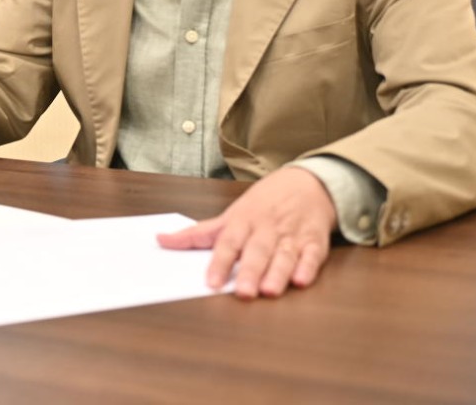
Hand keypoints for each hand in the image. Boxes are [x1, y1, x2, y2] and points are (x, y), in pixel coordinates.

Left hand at [157, 166, 336, 299]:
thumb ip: (198, 233)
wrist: (305, 183)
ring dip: (277, 273)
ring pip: (284, 255)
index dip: (219, 263)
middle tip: (242, 292)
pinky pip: (313, 255)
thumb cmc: (262, 204)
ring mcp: (291, 235)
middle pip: (256, 251)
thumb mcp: (230, 215)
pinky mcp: (314, 241)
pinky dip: (307, 267)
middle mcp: (266, 229)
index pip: (228, 243)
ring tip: (269, 291)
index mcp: (242, 221)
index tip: (210, 282)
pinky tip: (301, 280)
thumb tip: (161, 240)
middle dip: (249, 271)